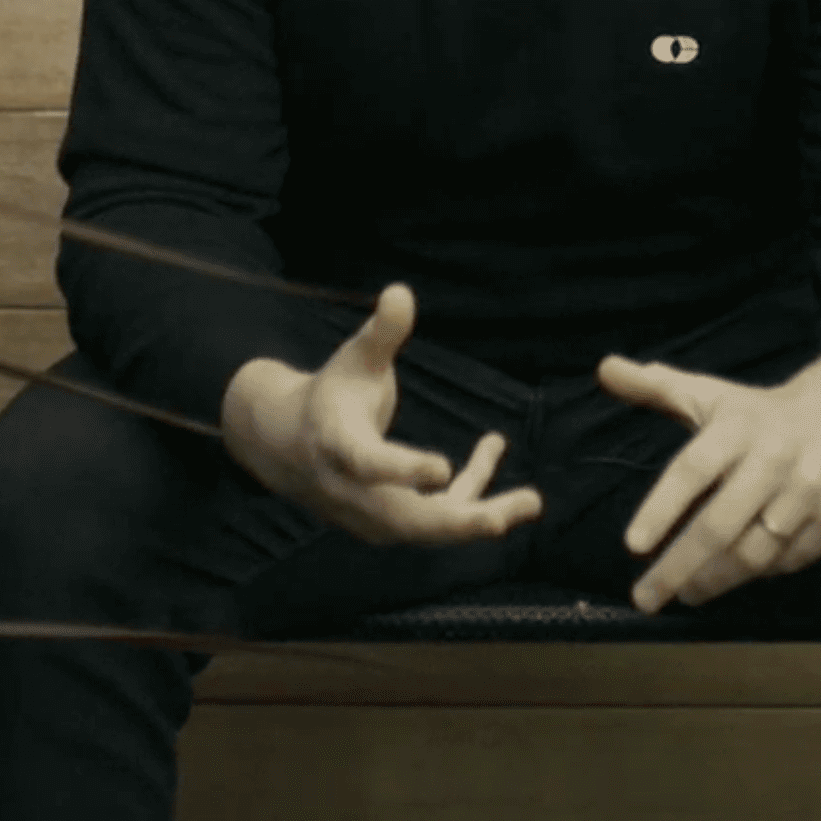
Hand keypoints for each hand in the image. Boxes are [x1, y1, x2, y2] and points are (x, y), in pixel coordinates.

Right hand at [221, 283, 542, 547]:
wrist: (289, 446)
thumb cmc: (332, 394)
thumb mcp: (353, 360)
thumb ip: (380, 333)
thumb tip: (401, 292)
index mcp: (338, 447)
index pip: (368, 464)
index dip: (403, 469)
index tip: (441, 469)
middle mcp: (353, 492)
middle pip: (406, 518)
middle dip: (457, 522)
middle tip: (501, 521)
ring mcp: (371, 516)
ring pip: (429, 528)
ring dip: (479, 518)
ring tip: (531, 503)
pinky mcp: (391, 525)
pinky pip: (437, 516)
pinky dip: (471, 495)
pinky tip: (493, 447)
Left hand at [598, 345, 820, 613]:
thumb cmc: (761, 414)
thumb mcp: (711, 395)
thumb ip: (657, 388)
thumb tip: (604, 368)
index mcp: (737, 426)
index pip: (692, 470)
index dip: (660, 508)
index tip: (632, 545)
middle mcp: (774, 456)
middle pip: (719, 525)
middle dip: (678, 568)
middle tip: (646, 597)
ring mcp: (810, 488)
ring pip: (755, 552)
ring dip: (716, 579)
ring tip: (687, 592)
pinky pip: (791, 560)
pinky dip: (761, 574)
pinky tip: (737, 574)